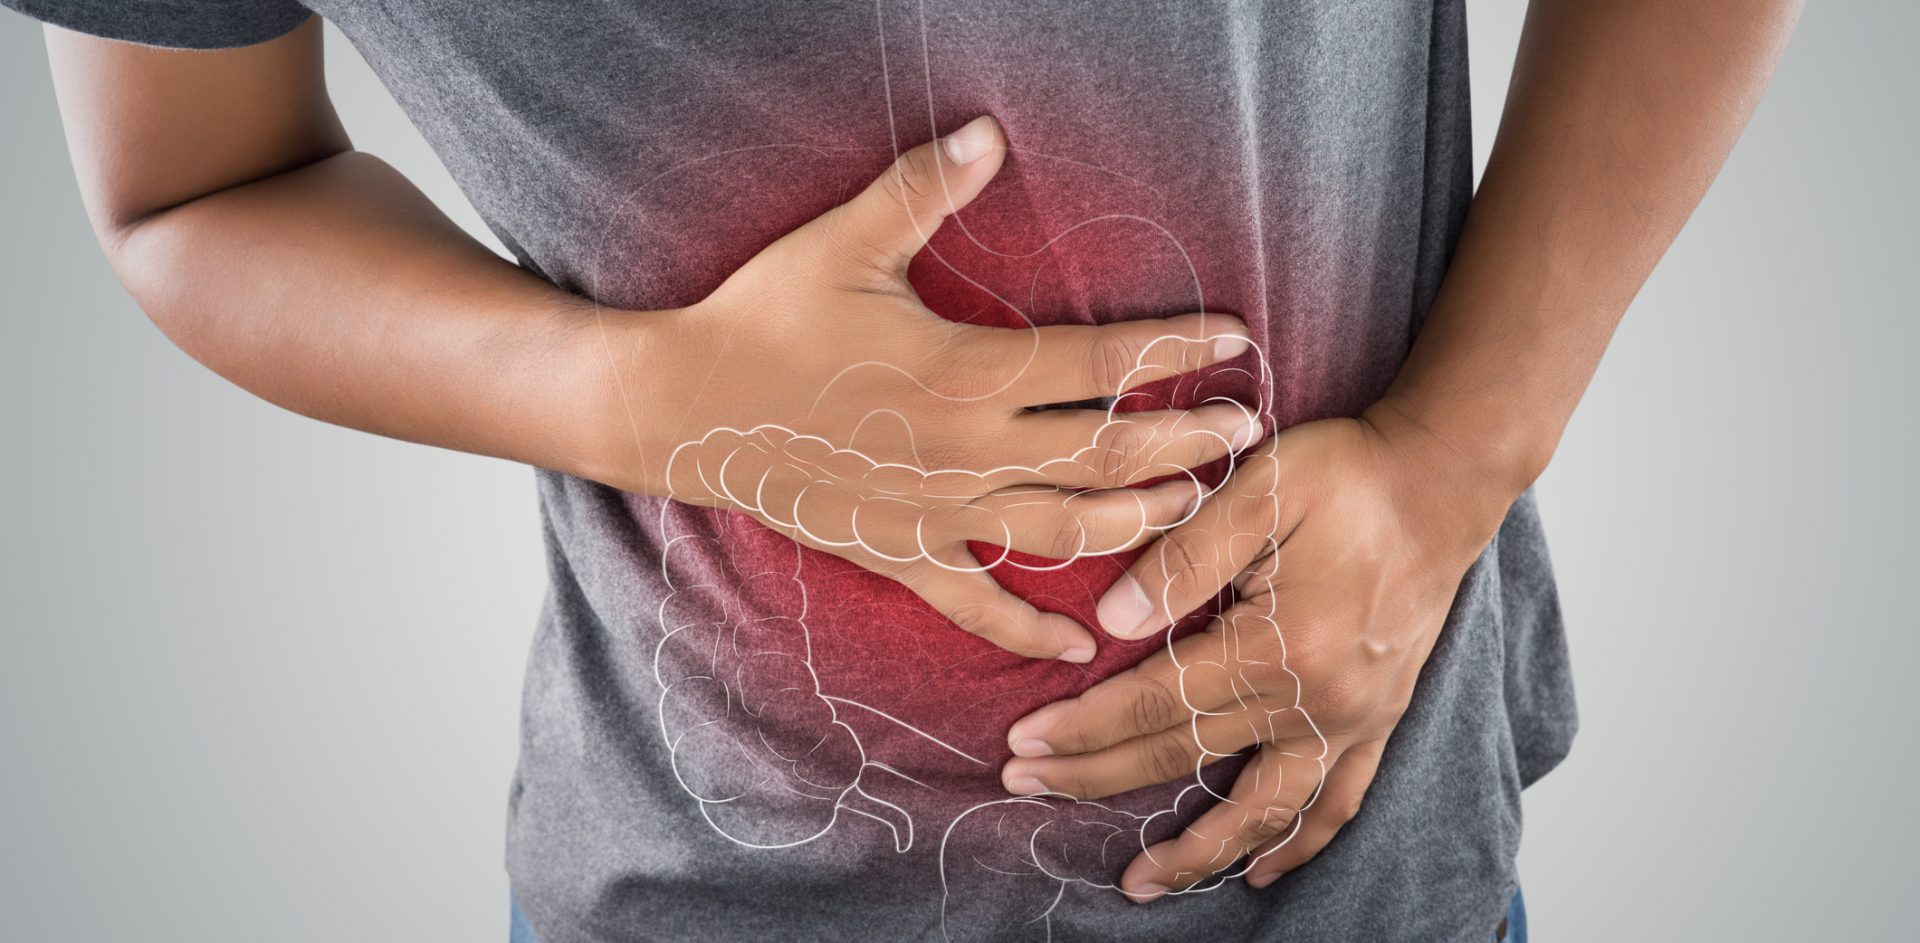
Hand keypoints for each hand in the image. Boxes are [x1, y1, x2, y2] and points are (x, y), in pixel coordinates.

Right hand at [587, 115, 1260, 661]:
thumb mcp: (845, 241)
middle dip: (1188, 446)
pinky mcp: (903, 554)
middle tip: (1249, 434)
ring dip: (1141, 524)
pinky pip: (979, 607)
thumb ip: (924, 187)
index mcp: (967, 371)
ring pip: (1066, 532)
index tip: (1235, 340)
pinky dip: (1030, 632)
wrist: (684, 407)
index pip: (1101, 365)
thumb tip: (991, 132)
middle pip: (1107, 456)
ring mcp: (939, 512)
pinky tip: (1080, 647)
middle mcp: (969, 451)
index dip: (1176, 351)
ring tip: (1199, 511)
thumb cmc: (765, 316)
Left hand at [995, 403, 1516, 897]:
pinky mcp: (1379, 720)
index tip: (1025, 743)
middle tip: (1028, 786)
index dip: (1083, 727)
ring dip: (1198, 853)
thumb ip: (1183, 557)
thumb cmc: (1350, 475)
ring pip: (1263, 809)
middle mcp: (1318, 699)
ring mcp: (1353, 719)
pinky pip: (1336, 804)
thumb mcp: (1261, 488)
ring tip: (1140, 883)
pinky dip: (1297, 844)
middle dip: (1098, 776)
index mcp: (1280, 644)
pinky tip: (1259, 871)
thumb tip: (1111, 622)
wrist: (1444, 479)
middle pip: (1187, 755)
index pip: (1155, 701)